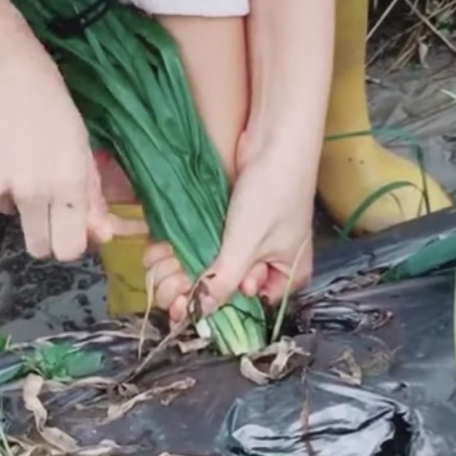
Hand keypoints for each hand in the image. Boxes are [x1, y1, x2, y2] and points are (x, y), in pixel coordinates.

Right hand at [0, 24, 112, 260]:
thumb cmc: (44, 89)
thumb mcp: (79, 138)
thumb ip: (90, 190)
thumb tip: (101, 232)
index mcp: (67, 181)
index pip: (70, 250)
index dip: (71, 240)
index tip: (70, 224)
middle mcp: (31, 192)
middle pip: (39, 247)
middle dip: (45, 233)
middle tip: (44, 200)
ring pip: (10, 213)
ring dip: (16, 195)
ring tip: (15, 150)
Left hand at [145, 132, 315, 322]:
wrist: (274, 141)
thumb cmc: (271, 196)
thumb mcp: (245, 246)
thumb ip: (221, 283)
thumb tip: (198, 314)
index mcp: (288, 276)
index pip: (250, 306)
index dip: (219, 307)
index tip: (186, 304)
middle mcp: (273, 261)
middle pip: (233, 285)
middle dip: (202, 282)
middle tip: (175, 280)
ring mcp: (256, 240)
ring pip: (220, 263)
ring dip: (193, 263)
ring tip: (168, 260)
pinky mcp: (239, 221)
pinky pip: (215, 241)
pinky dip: (195, 243)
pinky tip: (171, 244)